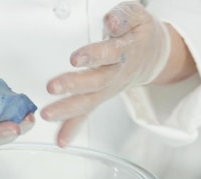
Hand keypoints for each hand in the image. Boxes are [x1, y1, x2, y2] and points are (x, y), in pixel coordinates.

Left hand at [41, 1, 170, 146]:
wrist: (153, 55)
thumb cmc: (138, 35)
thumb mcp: (137, 17)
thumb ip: (124, 17)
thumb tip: (111, 22)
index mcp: (125, 51)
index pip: (110, 53)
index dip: (93, 55)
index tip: (76, 58)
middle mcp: (115, 74)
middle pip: (96, 82)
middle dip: (74, 85)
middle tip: (53, 87)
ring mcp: (107, 89)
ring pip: (88, 101)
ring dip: (67, 109)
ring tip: (48, 113)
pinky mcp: (100, 97)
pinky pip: (86, 114)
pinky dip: (72, 128)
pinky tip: (61, 140)